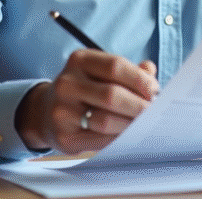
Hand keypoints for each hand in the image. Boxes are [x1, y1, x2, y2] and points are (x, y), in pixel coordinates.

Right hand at [16, 49, 158, 153]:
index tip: (155, 90)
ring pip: (105, 121)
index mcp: (79, 61)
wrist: (46, 112)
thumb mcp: (101, 72)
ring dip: (130, 125)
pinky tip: (127, 135)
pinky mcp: (63, 136)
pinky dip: (118, 139)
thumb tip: (150, 72)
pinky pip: (98, 141)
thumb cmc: (84, 89)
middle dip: (139, 105)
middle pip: (112, 95)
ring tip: (142, 124)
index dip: (140, 79)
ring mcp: (62, 111)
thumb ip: (128, 70)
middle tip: (153, 112)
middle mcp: (67, 83)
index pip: (115, 66)